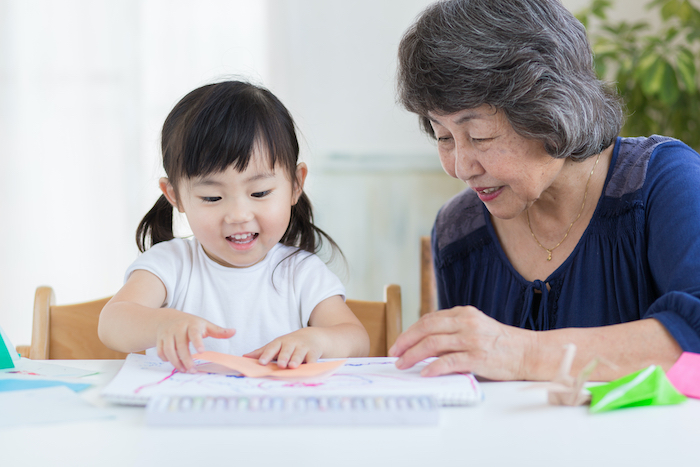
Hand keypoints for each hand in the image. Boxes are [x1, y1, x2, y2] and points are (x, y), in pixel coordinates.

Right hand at [156, 315, 234, 373]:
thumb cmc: (191, 324)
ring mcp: (167, 334)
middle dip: (186, 359)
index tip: (201, 352)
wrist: (168, 318)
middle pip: (181, 346)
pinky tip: (173, 363)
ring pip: (169, 350)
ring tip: (184, 370)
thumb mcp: (205, 325)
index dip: (197, 342)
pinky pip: (160, 351)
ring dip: (175, 362)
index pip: (194, 333)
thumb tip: (234, 331)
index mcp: (192, 324)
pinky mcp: (159, 339)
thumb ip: (219, 331)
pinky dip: (165, 359)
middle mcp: (178, 328)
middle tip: (192, 370)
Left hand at [244, 328, 324, 368]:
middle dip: (283, 357)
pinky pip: (312, 359)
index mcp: (280, 342)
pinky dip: (312, 363)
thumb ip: (262, 352)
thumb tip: (244, 357)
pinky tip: (310, 368)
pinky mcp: (314, 353)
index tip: (261, 362)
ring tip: (292, 366)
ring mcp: (303, 348)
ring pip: (299, 354)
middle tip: (280, 364)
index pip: (272, 347)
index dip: (266, 355)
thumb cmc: (290, 344)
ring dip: (296, 359)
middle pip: (286, 350)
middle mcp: (292, 344)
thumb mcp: (277, 345)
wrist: (313, 336)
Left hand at [388, 306, 533, 379]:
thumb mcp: (476, 329)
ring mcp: (472, 339)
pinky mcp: (478, 357)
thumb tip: (424, 347)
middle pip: (426, 328)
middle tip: (394, 353)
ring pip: (433, 344)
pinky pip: (450, 361)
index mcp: (464, 313)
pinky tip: (424, 373)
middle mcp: (466, 323)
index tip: (399, 343)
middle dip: (406, 341)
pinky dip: (434, 367)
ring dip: (413, 355)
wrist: (530, 353)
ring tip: (403, 364)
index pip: (429, 319)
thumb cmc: (501, 344)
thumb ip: (453, 333)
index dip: (410, 331)